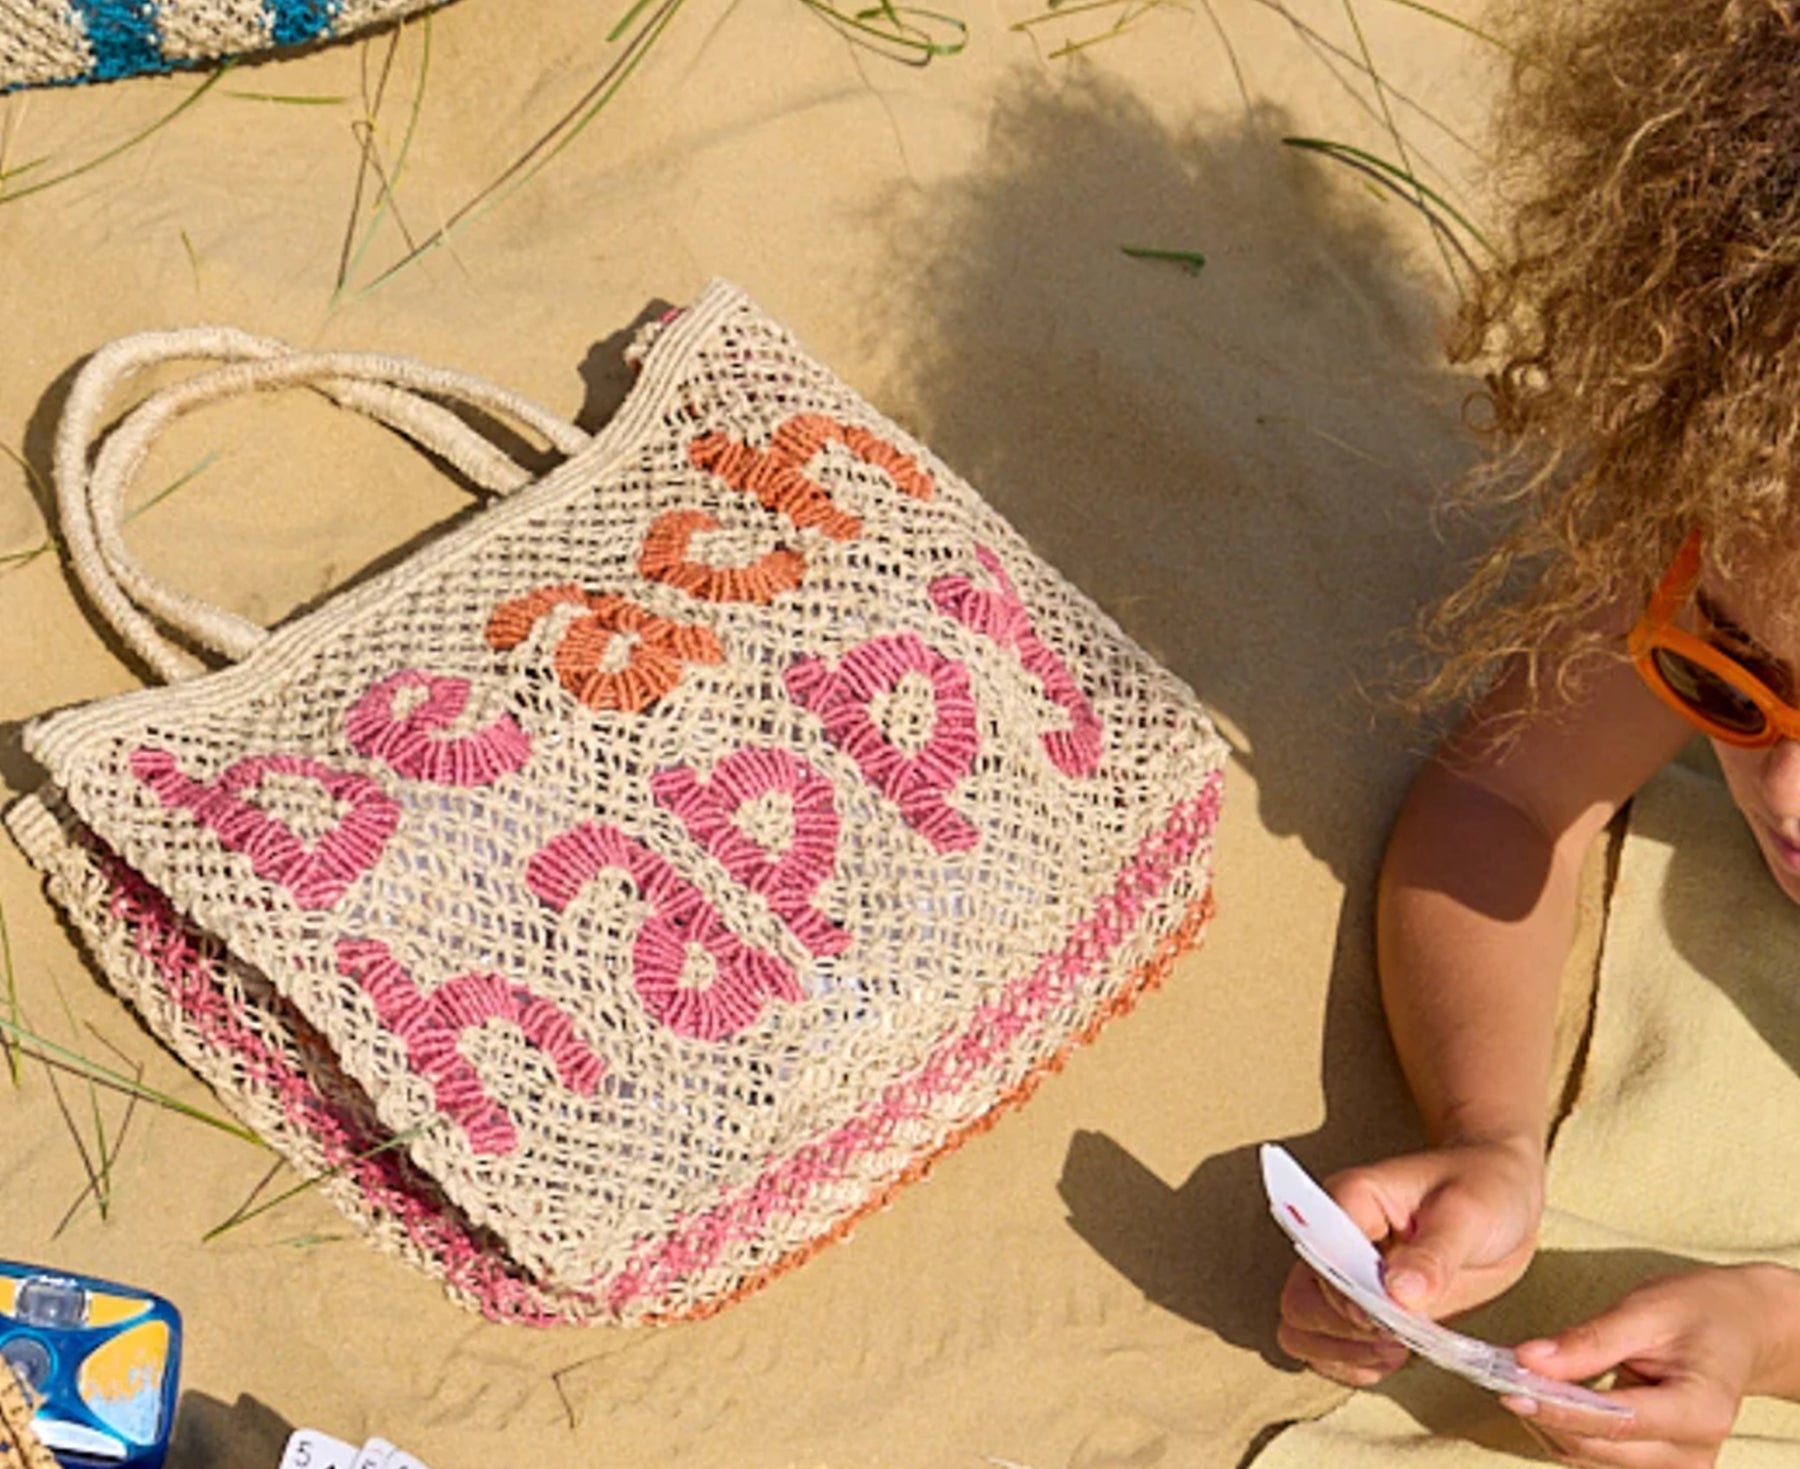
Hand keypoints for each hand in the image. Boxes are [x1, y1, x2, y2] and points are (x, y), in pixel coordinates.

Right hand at [1276, 1137, 1543, 1385]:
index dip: (1347, 1293)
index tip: (1389, 1315)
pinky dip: (1351, 1362)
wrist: (1503, 1194)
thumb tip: (1399, 1296)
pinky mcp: (1363, 1303)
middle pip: (1300, 1298)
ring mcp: (1346, 1274)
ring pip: (1302, 1327)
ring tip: (1395, 1352)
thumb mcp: (1467, 1215)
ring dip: (1341, 1352)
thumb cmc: (1484, 1189)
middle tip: (1396, 1340)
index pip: (1321, 1254)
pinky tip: (1390, 1359)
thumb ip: (1432, 1256)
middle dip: (1342, 1331)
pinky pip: (1328, 1344)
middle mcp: (1335, 1237)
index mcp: (1350, 1200)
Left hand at [1503, 1265, 1796, 1467]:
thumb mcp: (1646, 1310)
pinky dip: (1564, 1428)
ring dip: (1548, 1423)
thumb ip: (1589, 1341)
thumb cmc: (1700, 1310)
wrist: (1740, 1329)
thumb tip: (1527, 1360)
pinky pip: (1597, 1456)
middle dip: (1544, 1414)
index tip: (1509, 1385)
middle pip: (1597, 1449)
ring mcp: (1676, 1464)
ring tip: (1517, 1380)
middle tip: (1498, 1375)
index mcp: (1700, 1411)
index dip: (1558, 1407)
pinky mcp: (1657, 1463)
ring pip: (1589, 1459)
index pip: (1615, 1422)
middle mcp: (1691, 1452)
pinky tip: (1542, 1395)